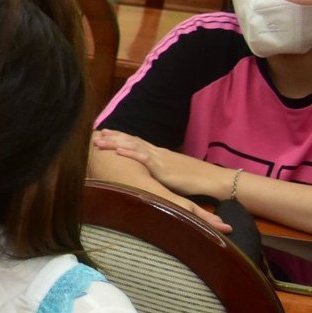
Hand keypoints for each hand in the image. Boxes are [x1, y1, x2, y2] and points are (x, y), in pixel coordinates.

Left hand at [92, 130, 233, 228]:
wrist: (215, 179)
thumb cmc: (197, 179)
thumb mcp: (174, 173)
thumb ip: (161, 171)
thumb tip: (151, 174)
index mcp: (161, 154)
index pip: (137, 141)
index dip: (121, 137)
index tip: (107, 133)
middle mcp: (158, 153)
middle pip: (132, 141)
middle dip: (113, 137)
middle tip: (96, 134)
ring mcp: (160, 159)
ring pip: (134, 146)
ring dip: (115, 143)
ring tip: (100, 141)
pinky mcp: (164, 168)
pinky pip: (145, 158)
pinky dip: (130, 153)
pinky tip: (118, 151)